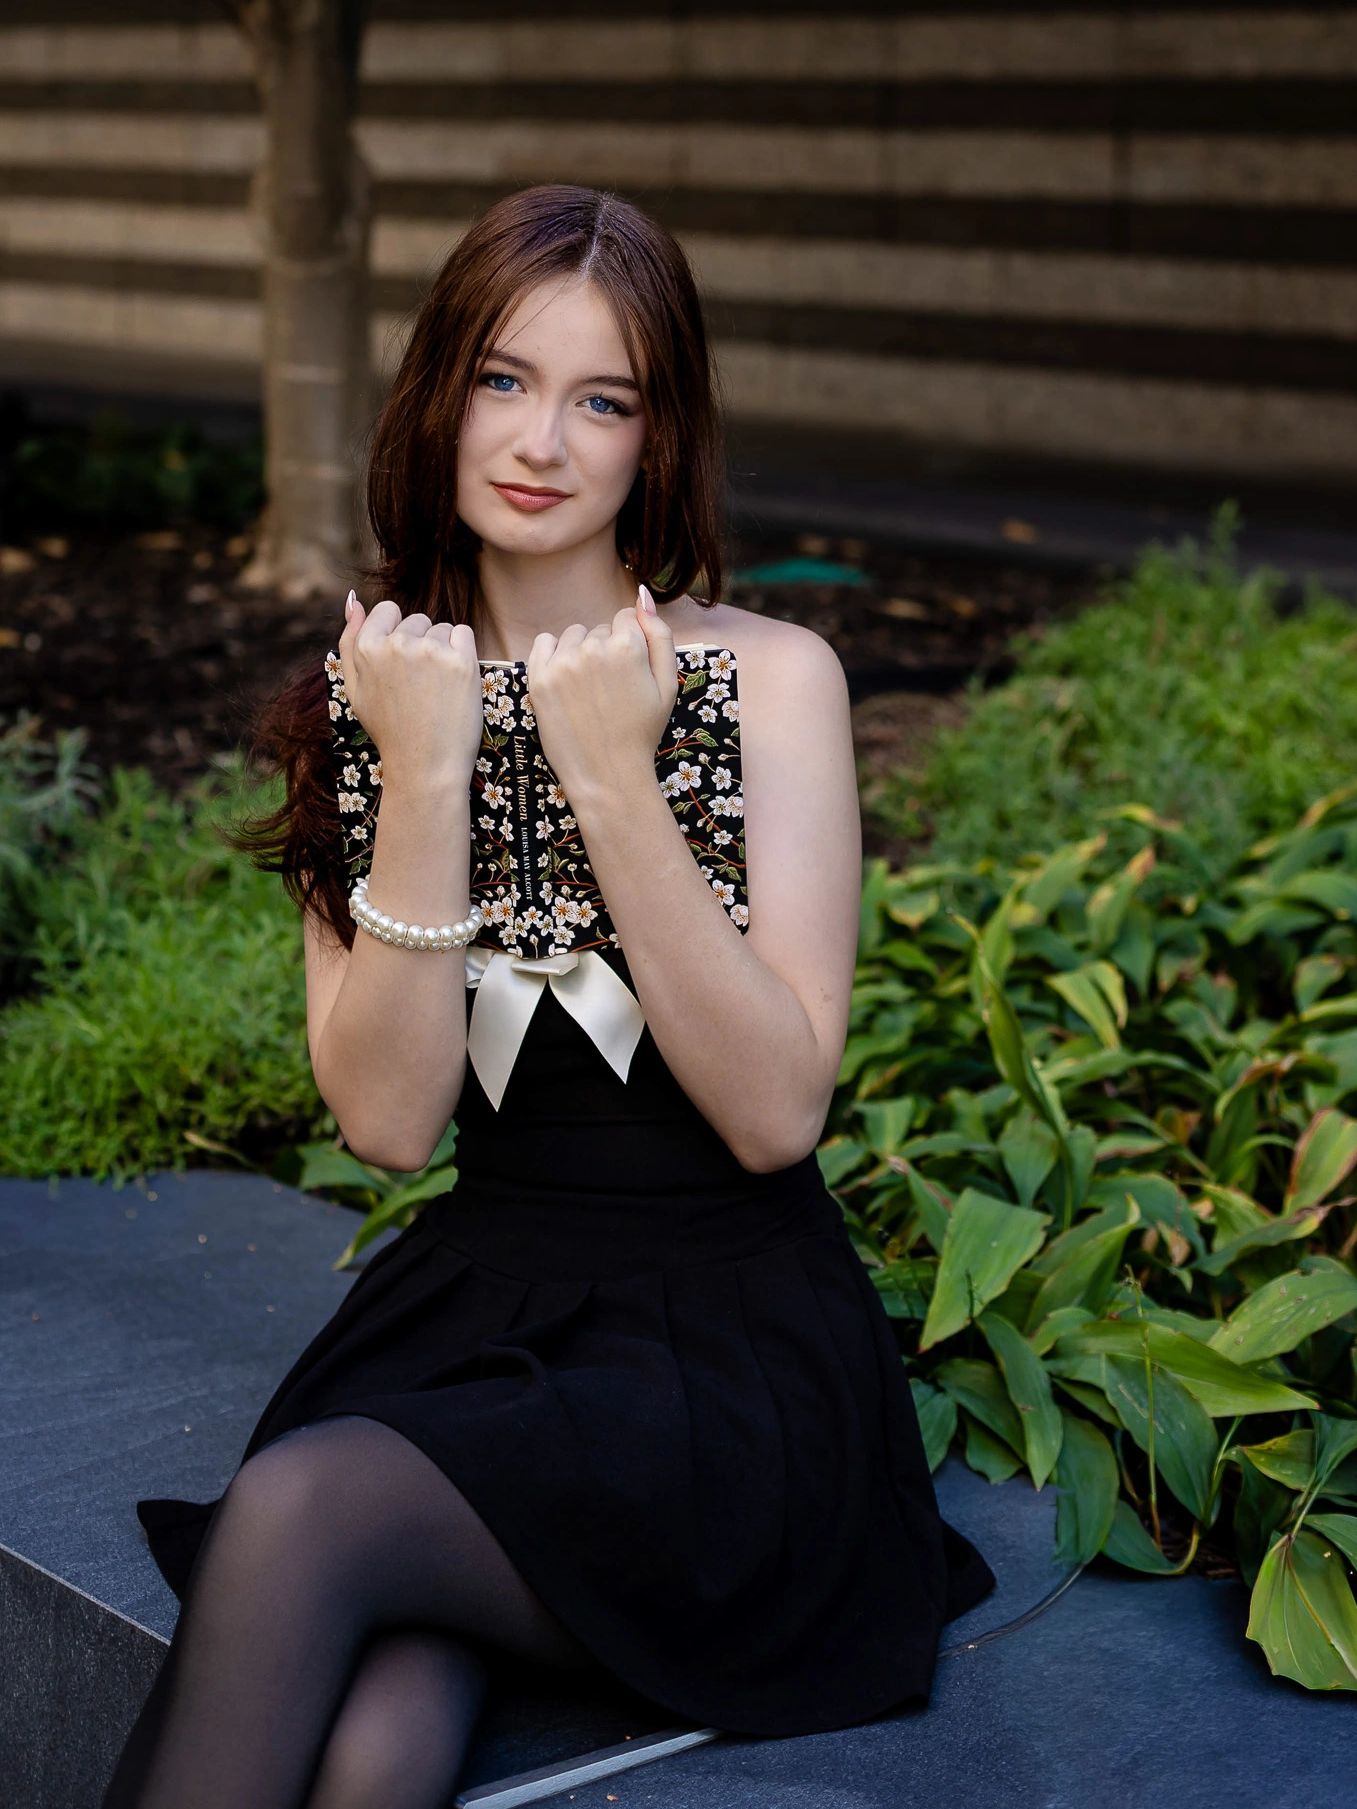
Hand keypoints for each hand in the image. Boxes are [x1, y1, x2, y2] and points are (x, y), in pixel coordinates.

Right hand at [337, 591, 483, 789]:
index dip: (397, 634)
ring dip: (444, 650)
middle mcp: (396, 644)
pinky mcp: (461, 661)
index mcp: (367, 648)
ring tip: (436, 688)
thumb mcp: (355, 689)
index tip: (402, 663)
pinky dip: (464, 653)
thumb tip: (354, 601)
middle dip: (421, 644)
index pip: (387, 610)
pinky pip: (464, 634)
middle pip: (417, 620)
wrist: (425, 766)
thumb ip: (349, 642)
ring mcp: (430, 651)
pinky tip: (454, 682)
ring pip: (442, 629)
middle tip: (419, 685)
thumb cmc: (389, 730)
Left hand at [525, 584, 677, 802]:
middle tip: (610, 691)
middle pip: (600, 630)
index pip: (626, 620)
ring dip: (581, 653)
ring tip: (589, 689)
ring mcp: (562, 663)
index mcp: (628, 646)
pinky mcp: (538, 679)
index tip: (628, 674)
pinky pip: (544, 643)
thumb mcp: (668, 684)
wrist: (608, 774)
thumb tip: (642, 594)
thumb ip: (660, 634)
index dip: (630, 646)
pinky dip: (554, 654)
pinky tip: (566, 678)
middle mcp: (593, 648)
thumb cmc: (642, 731)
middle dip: (606, 651)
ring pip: (574, 636)